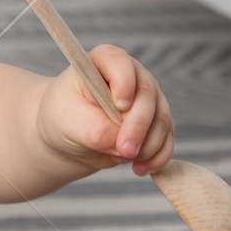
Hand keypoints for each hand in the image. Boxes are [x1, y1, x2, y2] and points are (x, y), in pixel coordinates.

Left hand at [37, 45, 172, 177]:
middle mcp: (132, 75)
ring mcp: (149, 98)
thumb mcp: (66, 121)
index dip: (124, 83)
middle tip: (124, 150)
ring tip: (122, 159)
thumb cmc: (63, 118)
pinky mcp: (156, 123)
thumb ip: (93, 129)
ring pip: (161, 119)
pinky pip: (167, 140)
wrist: (69, 136)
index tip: (119, 107)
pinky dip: (157, 157)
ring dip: (147, 145)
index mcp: (103, 61)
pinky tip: (139, 169)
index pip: (119, 62)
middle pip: (147, 95)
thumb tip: (121, 142)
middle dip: (137, 126)